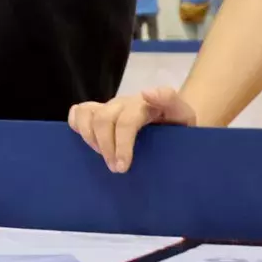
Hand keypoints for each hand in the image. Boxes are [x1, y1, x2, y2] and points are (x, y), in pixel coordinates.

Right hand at [67, 87, 198, 172]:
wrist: (173, 121)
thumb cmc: (178, 124)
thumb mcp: (184, 115)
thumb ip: (170, 101)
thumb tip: (146, 92)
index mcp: (143, 104)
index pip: (126, 121)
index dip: (122, 145)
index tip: (123, 168)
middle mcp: (123, 103)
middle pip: (103, 119)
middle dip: (106, 147)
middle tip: (115, 169)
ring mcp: (109, 107)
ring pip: (87, 114)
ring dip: (90, 138)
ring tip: (102, 157)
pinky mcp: (99, 111)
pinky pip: (78, 111)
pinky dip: (77, 124)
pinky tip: (87, 142)